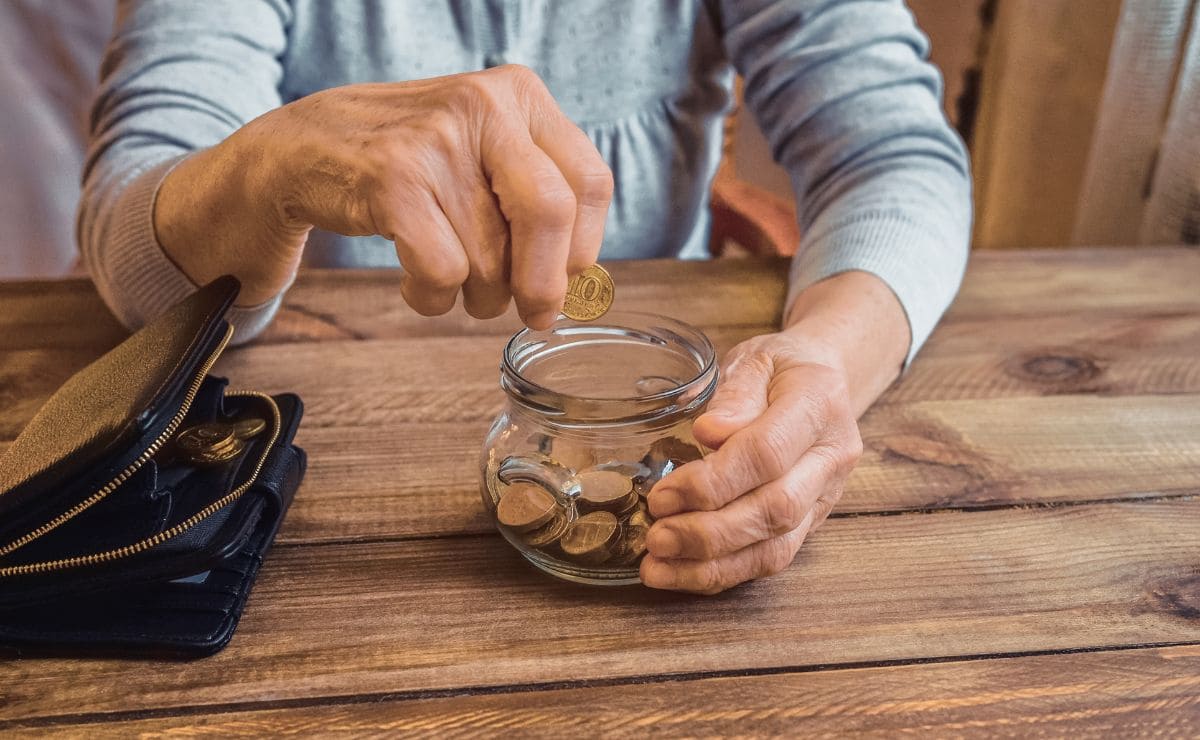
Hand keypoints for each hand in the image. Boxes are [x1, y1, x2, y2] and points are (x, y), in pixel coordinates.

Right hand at [156, 65, 612, 325]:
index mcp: (518, 94)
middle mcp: (483, 105)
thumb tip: (581, 286)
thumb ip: (535, 202)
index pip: (589, 182)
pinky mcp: (392, 180)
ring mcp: (435, 140)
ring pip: (490, 257)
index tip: (568, 282)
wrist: (298, 151)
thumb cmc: (407, 164)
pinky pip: (443, 272)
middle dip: (545, 283)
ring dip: (477, 297)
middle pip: (550, 215)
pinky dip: (432, 297)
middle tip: (533, 313)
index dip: (585, 248)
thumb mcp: (483, 155)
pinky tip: (417, 284)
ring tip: (449, 279)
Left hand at [641, 332, 862, 593]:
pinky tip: (682, 573)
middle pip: (775, 510)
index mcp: (819, 404)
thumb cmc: (780, 367)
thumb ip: (735, 394)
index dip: (713, 481)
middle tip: (656, 537)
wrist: (824, 379)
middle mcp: (832, 457)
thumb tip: (710, 433)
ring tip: (658, 567)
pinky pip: (771, 559)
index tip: (663, 494)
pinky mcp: (811, 523)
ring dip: (713, 565)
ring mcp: (826, 496)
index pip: (767, 454)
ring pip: (777, 547)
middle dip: (709, 532)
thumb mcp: (755, 359)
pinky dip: (724, 572)